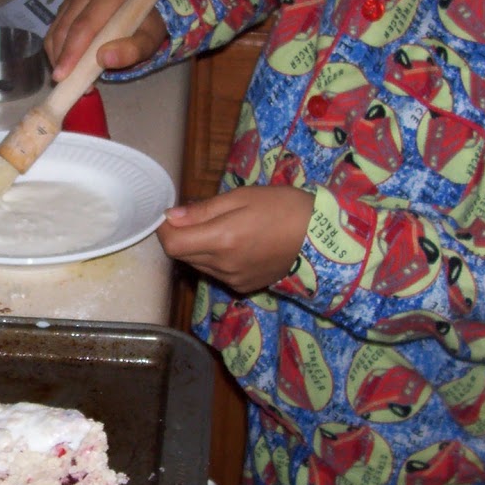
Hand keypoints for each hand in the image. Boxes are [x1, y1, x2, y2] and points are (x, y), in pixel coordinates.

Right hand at [44, 0, 167, 81]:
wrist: (139, 15)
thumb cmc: (143, 29)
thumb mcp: (148, 42)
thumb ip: (132, 50)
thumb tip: (104, 58)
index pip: (84, 26)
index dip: (71, 52)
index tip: (62, 76)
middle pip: (66, 28)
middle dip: (62, 59)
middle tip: (66, 83)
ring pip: (55, 31)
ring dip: (58, 57)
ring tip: (71, 77)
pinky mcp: (65, 6)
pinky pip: (53, 32)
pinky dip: (56, 52)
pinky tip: (67, 65)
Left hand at [157, 185, 315, 293]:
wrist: (320, 237)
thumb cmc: (283, 207)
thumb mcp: (241, 197)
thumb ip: (203, 210)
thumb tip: (170, 217)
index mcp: (222, 240)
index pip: (172, 244)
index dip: (165, 230)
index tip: (171, 216)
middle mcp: (224, 266)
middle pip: (183, 256)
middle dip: (182, 236)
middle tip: (200, 217)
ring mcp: (234, 280)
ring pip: (199, 265)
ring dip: (199, 248)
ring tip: (223, 229)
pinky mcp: (244, 287)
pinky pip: (217, 273)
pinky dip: (216, 260)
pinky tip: (237, 245)